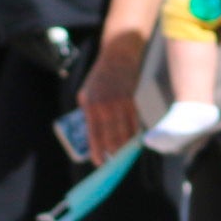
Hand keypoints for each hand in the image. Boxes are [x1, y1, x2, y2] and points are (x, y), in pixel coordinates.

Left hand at [78, 31, 146, 158]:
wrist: (118, 57)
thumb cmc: (99, 77)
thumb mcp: (85, 93)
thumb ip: (87, 112)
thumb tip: (90, 134)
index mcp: (91, 106)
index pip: (94, 135)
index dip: (97, 152)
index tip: (98, 163)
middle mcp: (106, 107)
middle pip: (111, 138)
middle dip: (112, 154)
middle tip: (112, 164)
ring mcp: (121, 105)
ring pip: (125, 134)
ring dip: (124, 148)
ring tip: (122, 157)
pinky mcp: (133, 102)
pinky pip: (135, 124)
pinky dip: (134, 136)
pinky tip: (133, 143)